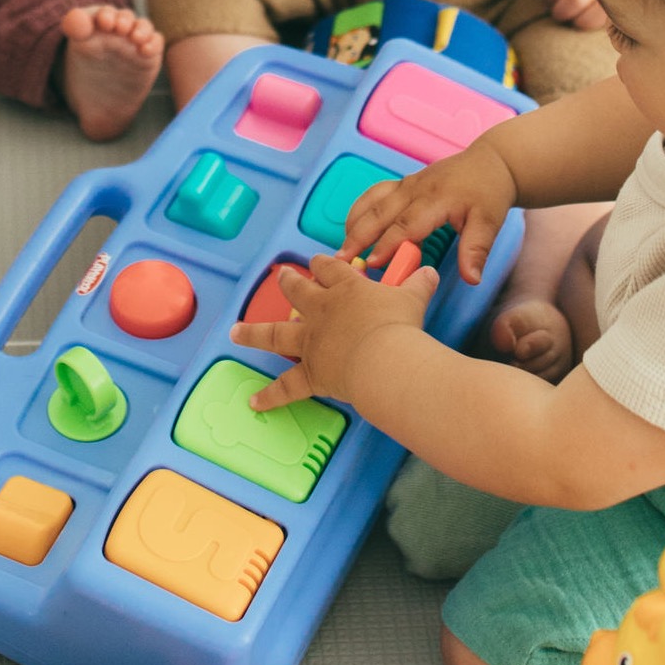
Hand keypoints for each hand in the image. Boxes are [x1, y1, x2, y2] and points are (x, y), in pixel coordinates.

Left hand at [230, 251, 439, 408]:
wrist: (385, 357)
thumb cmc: (399, 325)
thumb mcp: (413, 298)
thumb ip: (418, 284)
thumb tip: (429, 273)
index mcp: (346, 289)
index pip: (329, 268)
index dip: (323, 264)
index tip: (318, 262)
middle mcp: (322, 311)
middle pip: (298, 290)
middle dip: (289, 282)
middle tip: (281, 276)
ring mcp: (311, 342)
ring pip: (274, 333)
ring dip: (252, 332)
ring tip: (236, 331)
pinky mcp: (310, 372)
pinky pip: (286, 387)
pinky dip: (270, 396)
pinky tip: (254, 402)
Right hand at [341, 134, 520, 286]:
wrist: (491, 162)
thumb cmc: (488, 192)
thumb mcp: (489, 223)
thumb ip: (476, 250)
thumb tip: (471, 279)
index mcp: (435, 199)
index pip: (405, 225)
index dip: (387, 244)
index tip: (372, 263)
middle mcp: (415, 189)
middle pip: (379, 213)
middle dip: (358, 237)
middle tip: (342, 260)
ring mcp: (406, 184)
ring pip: (372, 202)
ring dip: (354, 224)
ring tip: (342, 248)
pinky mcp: (402, 183)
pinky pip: (374, 194)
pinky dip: (359, 210)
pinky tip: (351, 227)